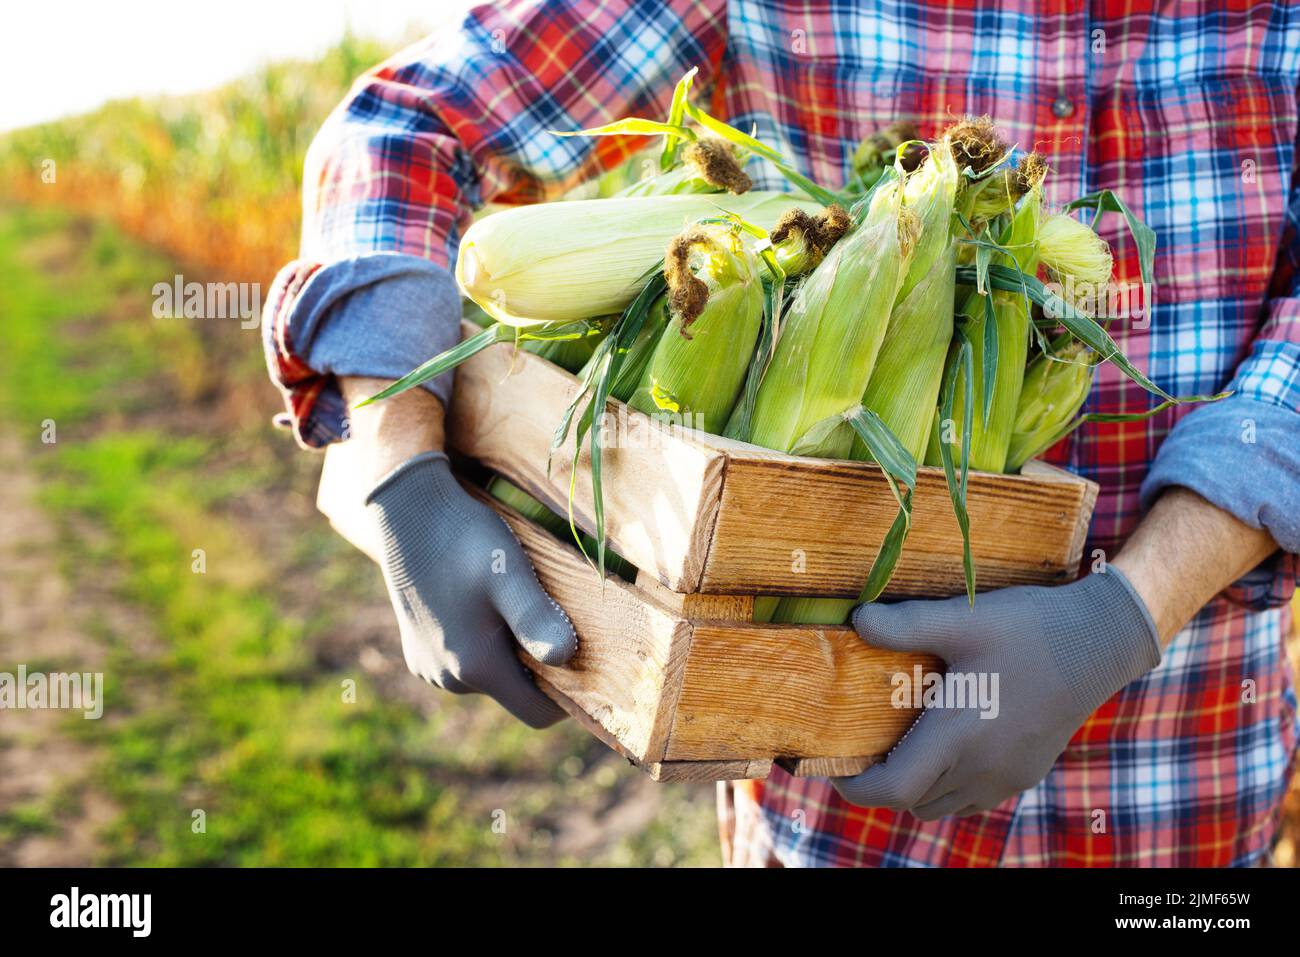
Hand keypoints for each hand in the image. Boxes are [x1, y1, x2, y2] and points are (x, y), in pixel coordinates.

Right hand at [365, 451, 576, 727]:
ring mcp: (429, 668)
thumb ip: (535, 618)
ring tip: (508, 600)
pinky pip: (465, 662)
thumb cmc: (465, 540)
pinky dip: (482, 641)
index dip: (567, 694)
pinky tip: (480, 600)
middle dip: (536, 663)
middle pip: (514, 692)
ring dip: (509, 649)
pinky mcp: (418, 653)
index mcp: (475, 668)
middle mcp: (448, 680)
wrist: (406, 512)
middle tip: (544, 611)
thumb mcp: (509, 574)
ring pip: (490, 675)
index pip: (537, 713)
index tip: (583, 657)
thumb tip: (565, 658)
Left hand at [834, 568, 1160, 818]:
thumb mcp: (965, 619)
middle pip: (913, 801)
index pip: (893, 789)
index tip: (835, 767)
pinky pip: (973, 798)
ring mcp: (1007, 776)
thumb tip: (856, 619)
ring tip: (902, 743)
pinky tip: (947, 742)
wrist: (1101, 642)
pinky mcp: (1026, 772)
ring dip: (917, 786)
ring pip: (943, 806)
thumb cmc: (1031, 629)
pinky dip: (949, 785)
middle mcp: (981, 768)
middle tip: (864, 745)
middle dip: (882, 783)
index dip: (856, 788)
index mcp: (959, 736)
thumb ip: (908, 624)